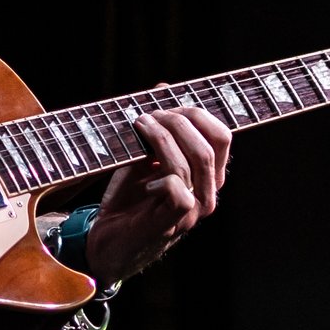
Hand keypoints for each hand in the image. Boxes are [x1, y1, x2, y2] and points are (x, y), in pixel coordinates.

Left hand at [83, 97, 231, 282]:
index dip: (197, 113)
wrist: (107, 241)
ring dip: (161, 138)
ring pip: (190, 163)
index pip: (222, 136)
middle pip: (209, 145)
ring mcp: (192, 211)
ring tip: (139, 128)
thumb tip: (164, 88)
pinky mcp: (171, 223)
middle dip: (177, 121)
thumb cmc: (129, 198)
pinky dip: (159, 176)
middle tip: (148, 115)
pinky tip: (143, 177)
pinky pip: (178, 190)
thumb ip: (158, 126)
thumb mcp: (143, 154)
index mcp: (207, 175)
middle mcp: (207, 193)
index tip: (166, 102)